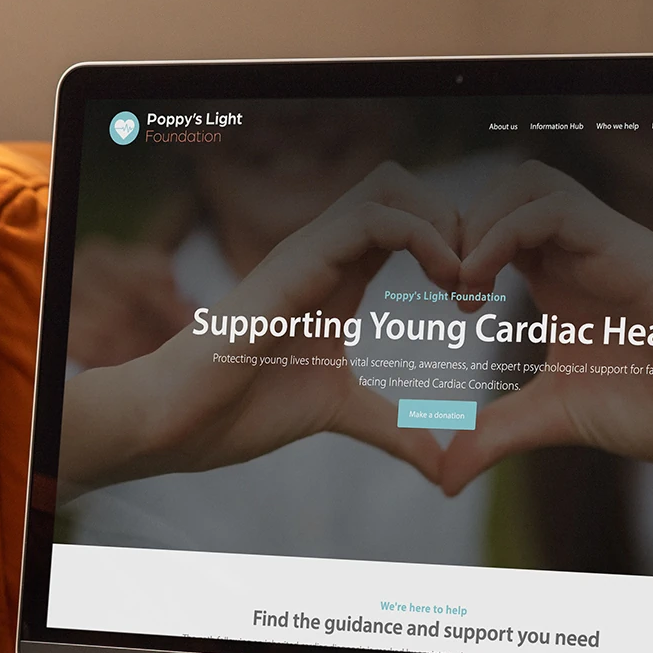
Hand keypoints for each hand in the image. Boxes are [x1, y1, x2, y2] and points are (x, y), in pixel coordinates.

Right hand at [58, 163, 462, 497]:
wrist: (178, 421)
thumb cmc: (239, 409)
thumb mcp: (340, 412)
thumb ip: (392, 428)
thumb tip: (440, 465)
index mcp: (336, 276)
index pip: (403, 220)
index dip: (451, 245)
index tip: (475, 302)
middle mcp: (323, 252)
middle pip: (400, 186)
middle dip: (454, 220)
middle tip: (474, 286)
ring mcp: (307, 252)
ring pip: (389, 187)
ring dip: (442, 224)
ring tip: (462, 283)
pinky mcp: (294, 263)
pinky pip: (368, 219)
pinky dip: (421, 236)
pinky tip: (443, 282)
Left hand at [442, 163, 652, 519]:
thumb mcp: (555, 418)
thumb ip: (497, 434)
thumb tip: (445, 477)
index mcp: (562, 274)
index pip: (498, 218)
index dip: (457, 246)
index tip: (444, 302)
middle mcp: (584, 248)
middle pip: (509, 184)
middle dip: (462, 224)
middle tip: (447, 288)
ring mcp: (610, 244)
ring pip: (530, 182)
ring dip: (480, 224)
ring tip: (464, 286)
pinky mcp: (633, 252)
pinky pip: (559, 209)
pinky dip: (505, 233)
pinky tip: (484, 284)